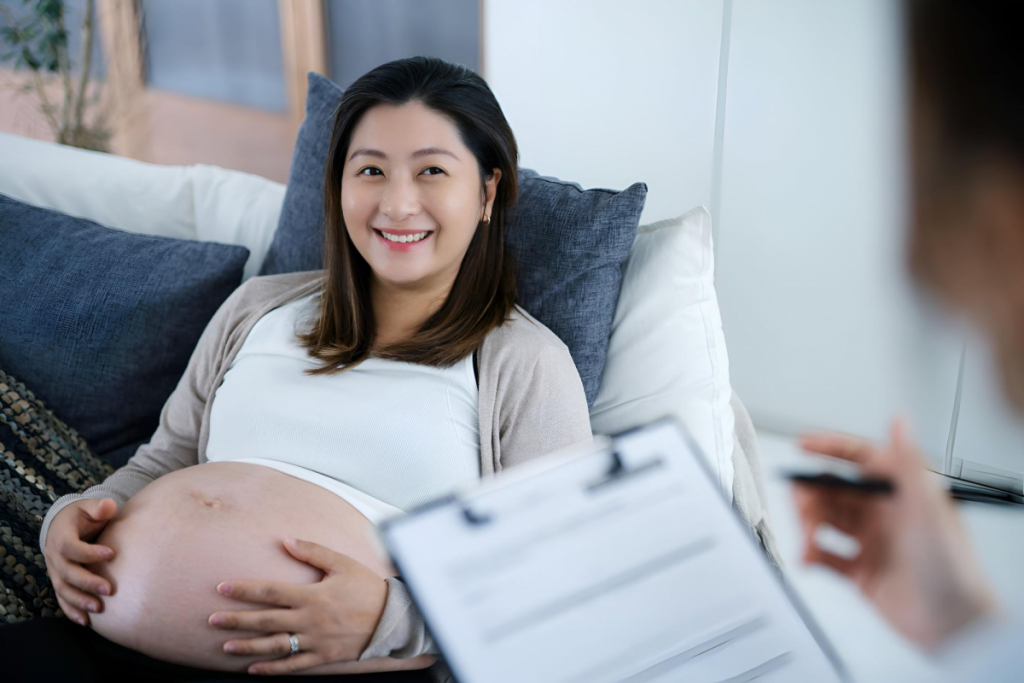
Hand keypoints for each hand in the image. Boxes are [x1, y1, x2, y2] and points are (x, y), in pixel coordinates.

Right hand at [42, 497, 117, 626]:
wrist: (64, 525)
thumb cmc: (82, 516)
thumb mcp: (89, 507)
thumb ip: (99, 508)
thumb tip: (108, 506)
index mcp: (61, 536)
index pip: (71, 548)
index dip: (89, 553)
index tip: (112, 554)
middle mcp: (55, 557)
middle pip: (68, 573)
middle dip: (88, 582)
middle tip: (110, 589)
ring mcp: (55, 572)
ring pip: (64, 590)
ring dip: (80, 601)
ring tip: (99, 608)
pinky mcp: (60, 582)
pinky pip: (63, 599)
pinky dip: (72, 611)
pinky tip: (86, 621)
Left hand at [209, 538, 390, 674]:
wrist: (392, 618)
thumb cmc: (367, 588)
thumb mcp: (343, 563)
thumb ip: (313, 552)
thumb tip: (286, 540)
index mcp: (312, 595)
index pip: (271, 592)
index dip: (245, 590)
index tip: (222, 588)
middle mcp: (310, 620)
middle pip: (266, 620)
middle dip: (236, 620)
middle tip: (212, 619)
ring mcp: (315, 641)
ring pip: (275, 645)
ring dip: (248, 647)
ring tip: (225, 646)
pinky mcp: (322, 656)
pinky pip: (293, 665)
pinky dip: (272, 669)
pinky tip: (253, 669)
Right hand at [794, 417, 997, 648]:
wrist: (954, 629)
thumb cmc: (953, 569)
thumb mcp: (928, 509)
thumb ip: (908, 463)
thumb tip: (898, 421)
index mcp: (903, 494)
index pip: (862, 459)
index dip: (831, 448)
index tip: (804, 445)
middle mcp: (886, 515)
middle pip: (836, 491)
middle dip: (812, 493)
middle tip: (800, 501)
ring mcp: (873, 543)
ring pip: (827, 521)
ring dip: (810, 524)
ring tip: (807, 535)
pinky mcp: (862, 572)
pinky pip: (827, 556)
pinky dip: (813, 555)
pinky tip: (810, 558)